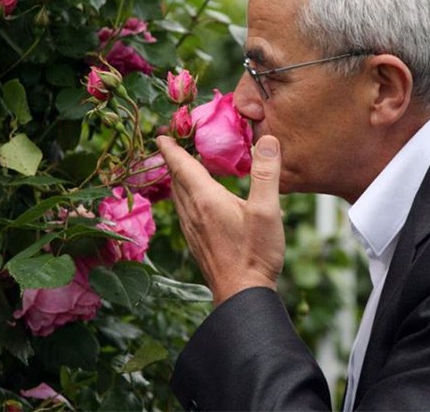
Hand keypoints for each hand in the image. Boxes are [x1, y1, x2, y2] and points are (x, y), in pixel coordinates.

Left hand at [157, 135, 284, 305]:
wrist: (242, 295)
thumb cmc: (255, 254)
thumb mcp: (267, 210)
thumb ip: (267, 174)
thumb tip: (267, 139)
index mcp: (206, 200)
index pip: (182, 166)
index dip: (171, 148)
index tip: (161, 135)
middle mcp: (193, 213)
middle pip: (177, 180)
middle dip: (174, 160)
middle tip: (173, 144)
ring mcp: (193, 230)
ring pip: (179, 197)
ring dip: (178, 179)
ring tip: (184, 168)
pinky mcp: (198, 243)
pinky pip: (185, 211)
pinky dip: (186, 197)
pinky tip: (198, 202)